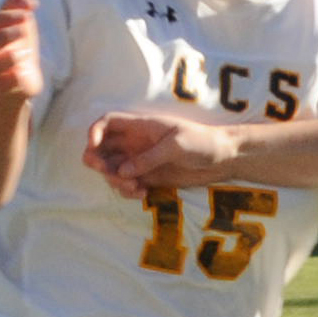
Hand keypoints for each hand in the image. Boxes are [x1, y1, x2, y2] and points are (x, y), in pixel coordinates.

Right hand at [0, 0, 42, 99]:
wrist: (18, 85)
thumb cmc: (18, 49)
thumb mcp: (22, 27)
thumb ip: (20, 8)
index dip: (5, 14)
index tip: (29, 10)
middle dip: (2, 33)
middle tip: (25, 26)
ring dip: (7, 58)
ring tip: (26, 53)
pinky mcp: (7, 90)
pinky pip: (3, 86)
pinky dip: (12, 79)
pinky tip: (22, 72)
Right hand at [83, 113, 238, 194]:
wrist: (224, 158)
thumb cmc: (202, 142)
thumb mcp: (175, 146)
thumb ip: (149, 158)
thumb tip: (123, 171)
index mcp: (140, 126)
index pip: (107, 123)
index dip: (95, 133)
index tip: (94, 147)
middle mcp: (136, 143)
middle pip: (103, 149)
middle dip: (99, 162)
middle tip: (109, 173)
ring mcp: (141, 161)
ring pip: (113, 170)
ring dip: (116, 181)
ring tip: (135, 188)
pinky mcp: (149, 178)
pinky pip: (128, 185)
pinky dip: (129, 191)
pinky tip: (142, 193)